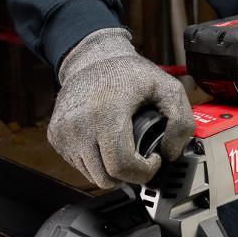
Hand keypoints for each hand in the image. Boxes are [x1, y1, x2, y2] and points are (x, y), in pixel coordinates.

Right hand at [48, 28, 194, 187]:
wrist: (92, 59)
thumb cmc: (128, 73)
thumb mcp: (167, 88)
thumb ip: (181, 121)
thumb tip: (169, 153)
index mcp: (106, 113)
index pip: (121, 166)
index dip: (144, 171)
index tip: (154, 159)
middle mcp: (80, 125)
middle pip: (107, 177)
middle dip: (130, 174)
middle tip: (141, 157)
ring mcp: (64, 133)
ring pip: (92, 176)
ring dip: (112, 170)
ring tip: (124, 149)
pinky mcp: (56, 137)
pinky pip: (80, 166)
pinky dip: (96, 162)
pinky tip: (106, 142)